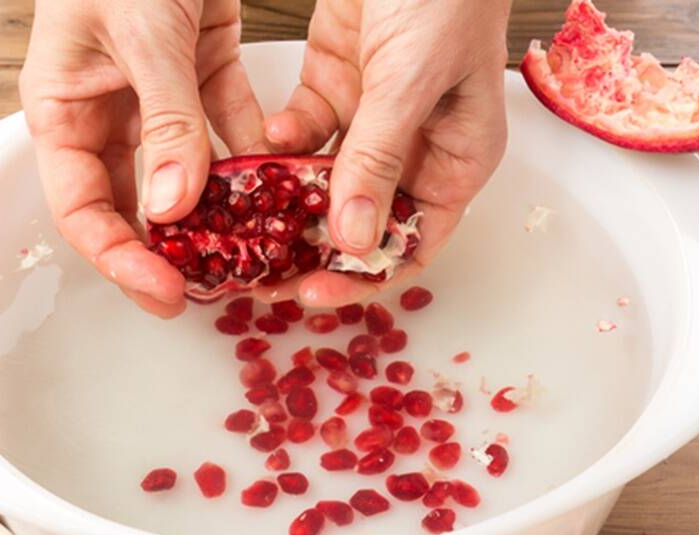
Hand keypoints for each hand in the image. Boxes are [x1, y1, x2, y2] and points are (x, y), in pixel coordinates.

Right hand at [20, 0, 265, 317]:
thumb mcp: (144, 32)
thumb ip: (164, 120)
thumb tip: (172, 208)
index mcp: (64, 105)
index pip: (80, 206)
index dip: (118, 258)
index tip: (165, 292)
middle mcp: (105, 107)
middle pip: (132, 201)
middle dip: (171, 248)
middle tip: (214, 289)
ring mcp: (155, 92)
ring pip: (184, 172)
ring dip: (220, 210)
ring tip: (257, 248)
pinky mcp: (201, 67)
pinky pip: (225, 125)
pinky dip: (252, 153)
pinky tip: (282, 182)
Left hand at [259, 0, 510, 306]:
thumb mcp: (412, 79)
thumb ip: (378, 159)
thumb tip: (350, 241)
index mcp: (457, 157)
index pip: (410, 241)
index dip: (362, 276)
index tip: (311, 292)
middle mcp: (416, 147)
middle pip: (361, 222)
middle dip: (312, 250)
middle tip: (261, 274)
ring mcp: (373, 119)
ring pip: (324, 184)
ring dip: (285, 205)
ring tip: (241, 231)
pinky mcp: (336, 86)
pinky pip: (302, 135)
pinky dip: (279, 146)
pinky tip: (257, 151)